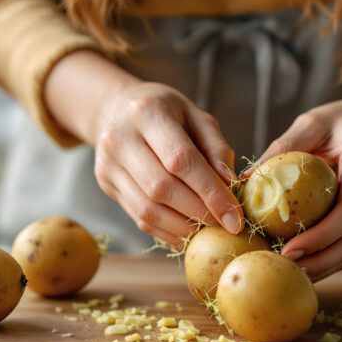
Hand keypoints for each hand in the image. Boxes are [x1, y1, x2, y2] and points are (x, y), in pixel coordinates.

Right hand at [45, 51, 243, 247]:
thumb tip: (229, 187)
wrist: (117, 109)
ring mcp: (108, 164)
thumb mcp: (197, 117)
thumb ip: (217, 149)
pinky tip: (187, 232)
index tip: (235, 218)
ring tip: (208, 230)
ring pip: (148, 210)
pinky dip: (168, 231)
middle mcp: (120, 138)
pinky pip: (139, 218)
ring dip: (183, 227)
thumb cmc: (167, 112)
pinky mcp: (107, 185)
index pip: (181, 159)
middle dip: (199, 212)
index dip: (211, 192)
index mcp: (147, 113)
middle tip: (224, 225)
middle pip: (162, 188)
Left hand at [257, 97, 341, 281]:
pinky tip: (296, 263)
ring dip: (319, 266)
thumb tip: (247, 178)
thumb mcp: (314, 122)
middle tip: (280, 267)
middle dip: (317, 261)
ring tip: (283, 270)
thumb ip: (284, 146)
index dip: (321, 236)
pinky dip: (323, 258)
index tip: (290, 249)